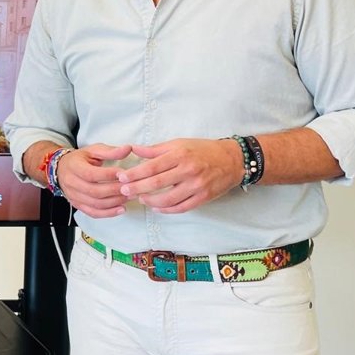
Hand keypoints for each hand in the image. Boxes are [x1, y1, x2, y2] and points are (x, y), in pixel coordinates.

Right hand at [55, 143, 134, 217]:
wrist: (62, 169)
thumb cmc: (80, 159)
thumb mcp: (93, 150)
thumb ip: (110, 151)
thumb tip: (127, 149)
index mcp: (74, 167)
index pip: (91, 174)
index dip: (108, 175)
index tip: (124, 174)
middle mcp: (72, 183)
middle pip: (94, 191)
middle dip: (115, 190)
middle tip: (130, 187)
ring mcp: (74, 196)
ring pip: (95, 204)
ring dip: (114, 202)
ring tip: (129, 196)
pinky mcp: (78, 205)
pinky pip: (93, 213)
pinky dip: (108, 213)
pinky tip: (121, 209)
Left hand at [117, 138, 242, 213]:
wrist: (232, 160)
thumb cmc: (202, 150)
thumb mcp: (179, 144)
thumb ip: (155, 149)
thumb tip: (134, 149)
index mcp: (180, 155)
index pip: (152, 166)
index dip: (134, 174)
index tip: (121, 178)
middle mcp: (188, 171)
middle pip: (157, 184)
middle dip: (137, 188)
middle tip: (124, 191)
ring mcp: (197, 186)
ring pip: (168, 199)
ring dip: (150, 201)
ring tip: (140, 199)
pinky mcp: (203, 198)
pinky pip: (181, 208)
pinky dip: (166, 210)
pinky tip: (156, 207)